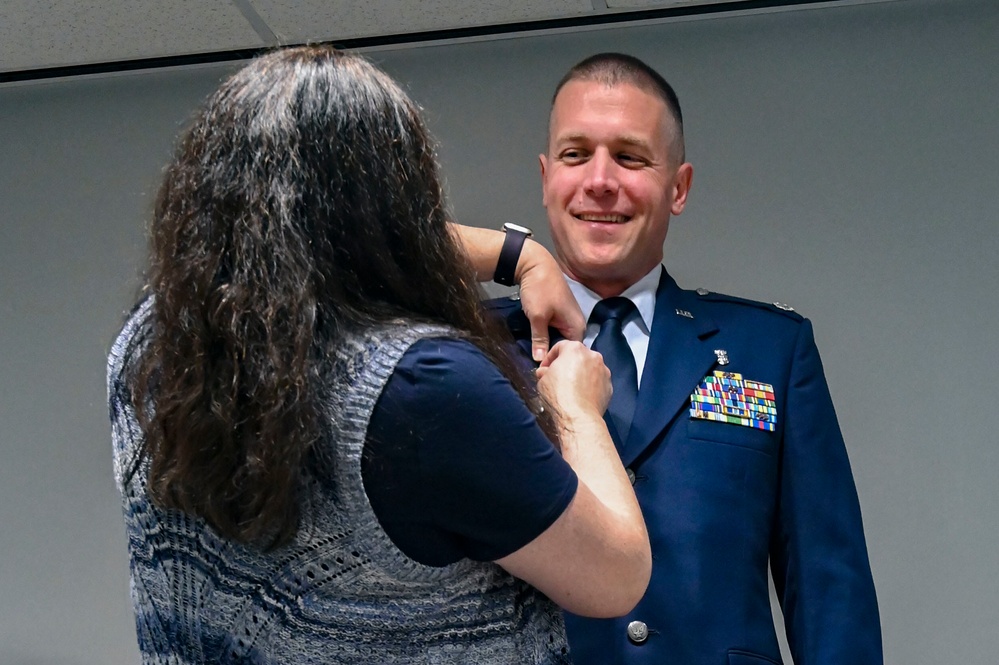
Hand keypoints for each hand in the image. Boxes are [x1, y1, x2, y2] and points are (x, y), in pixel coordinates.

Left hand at [516, 239, 584, 361]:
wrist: (534, 264)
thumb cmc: (540, 290)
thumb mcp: (538, 317)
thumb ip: (540, 340)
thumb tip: (539, 361)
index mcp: (577, 327)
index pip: (571, 353)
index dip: (556, 361)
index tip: (542, 369)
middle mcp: (577, 324)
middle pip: (565, 347)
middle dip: (552, 354)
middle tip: (536, 365)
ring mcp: (568, 318)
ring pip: (558, 338)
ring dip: (547, 344)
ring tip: (534, 355)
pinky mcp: (559, 314)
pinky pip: (554, 330)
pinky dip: (546, 335)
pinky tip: (536, 341)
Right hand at [536, 340, 611, 419]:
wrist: (578, 417)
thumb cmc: (558, 394)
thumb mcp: (542, 380)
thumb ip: (545, 371)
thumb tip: (546, 372)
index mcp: (575, 349)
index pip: (560, 346)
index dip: (550, 358)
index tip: (544, 369)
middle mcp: (593, 356)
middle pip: (578, 356)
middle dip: (568, 364)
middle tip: (558, 377)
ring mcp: (604, 371)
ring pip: (590, 368)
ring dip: (581, 374)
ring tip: (572, 389)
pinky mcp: (609, 386)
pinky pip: (597, 382)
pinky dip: (591, 386)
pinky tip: (582, 397)